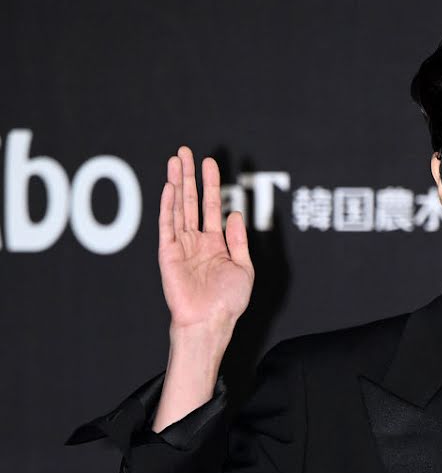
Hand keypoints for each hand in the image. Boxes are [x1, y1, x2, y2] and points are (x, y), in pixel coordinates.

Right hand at [159, 145, 253, 334]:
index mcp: (215, 245)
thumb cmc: (228, 302)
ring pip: (178, 207)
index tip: (208, 162)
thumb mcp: (243, 268)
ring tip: (176, 159)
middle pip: (191, 201)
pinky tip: (169, 186)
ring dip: (177, 183)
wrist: (209, 321)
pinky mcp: (168, 253)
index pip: (211, 207)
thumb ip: (238, 241)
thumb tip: (234, 214)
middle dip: (189, 176)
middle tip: (186, 151)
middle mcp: (196, 242)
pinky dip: (168, 205)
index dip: (211, 184)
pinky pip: (167, 224)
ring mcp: (181, 246)